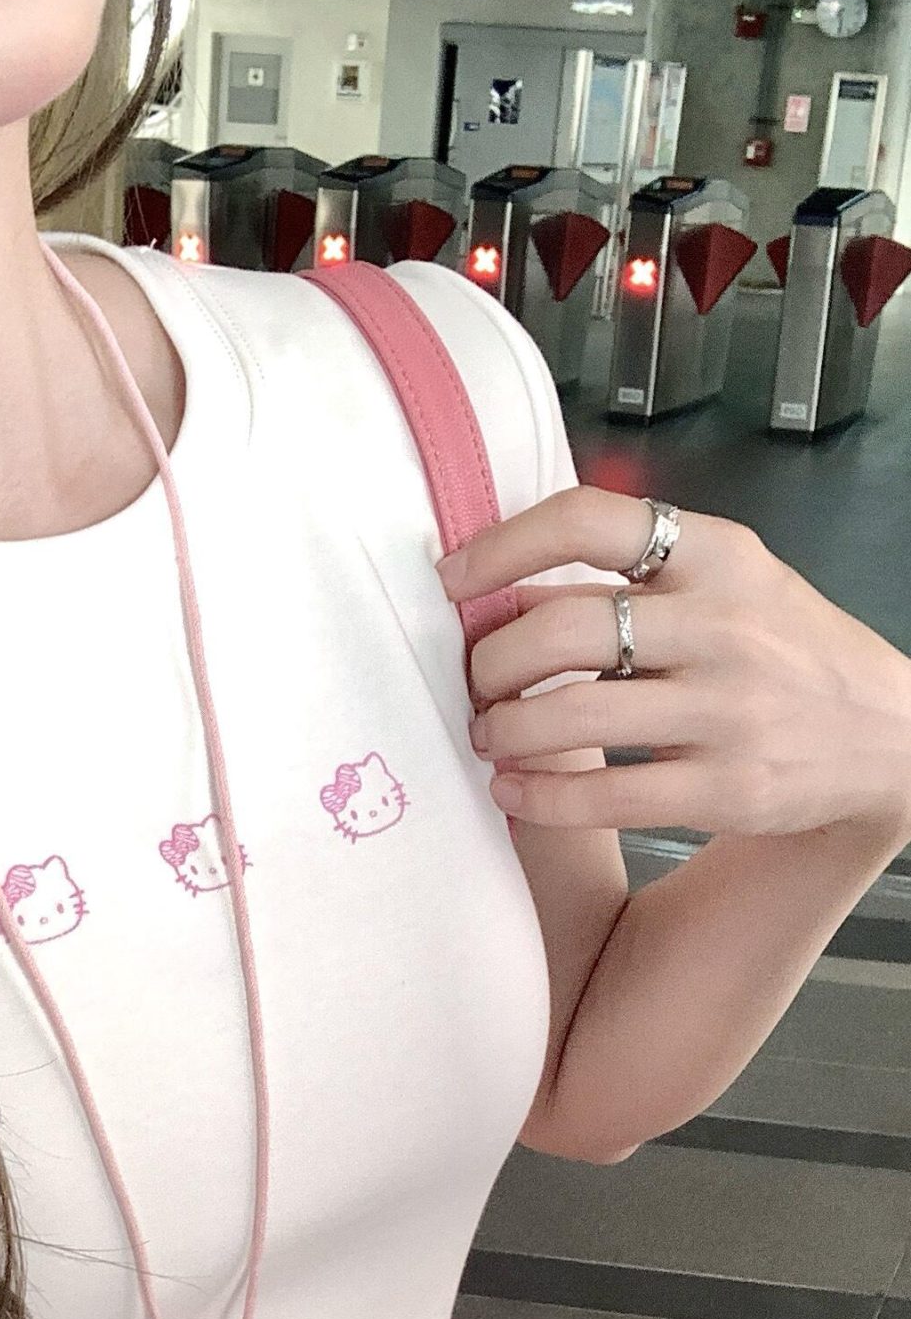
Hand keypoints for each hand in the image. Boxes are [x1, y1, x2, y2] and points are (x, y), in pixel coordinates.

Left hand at [439, 487, 910, 840]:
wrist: (887, 736)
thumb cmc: (783, 651)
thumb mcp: (729, 586)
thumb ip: (633, 578)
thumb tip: (505, 590)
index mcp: (718, 556)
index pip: (588, 521)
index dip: (501, 547)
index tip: (452, 579)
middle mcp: (723, 626)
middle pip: (559, 631)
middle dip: (491, 664)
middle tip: (477, 683)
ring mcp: (728, 711)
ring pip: (569, 718)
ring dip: (503, 731)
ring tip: (490, 735)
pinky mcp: (727, 789)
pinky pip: (603, 795)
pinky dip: (538, 797)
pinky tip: (514, 792)